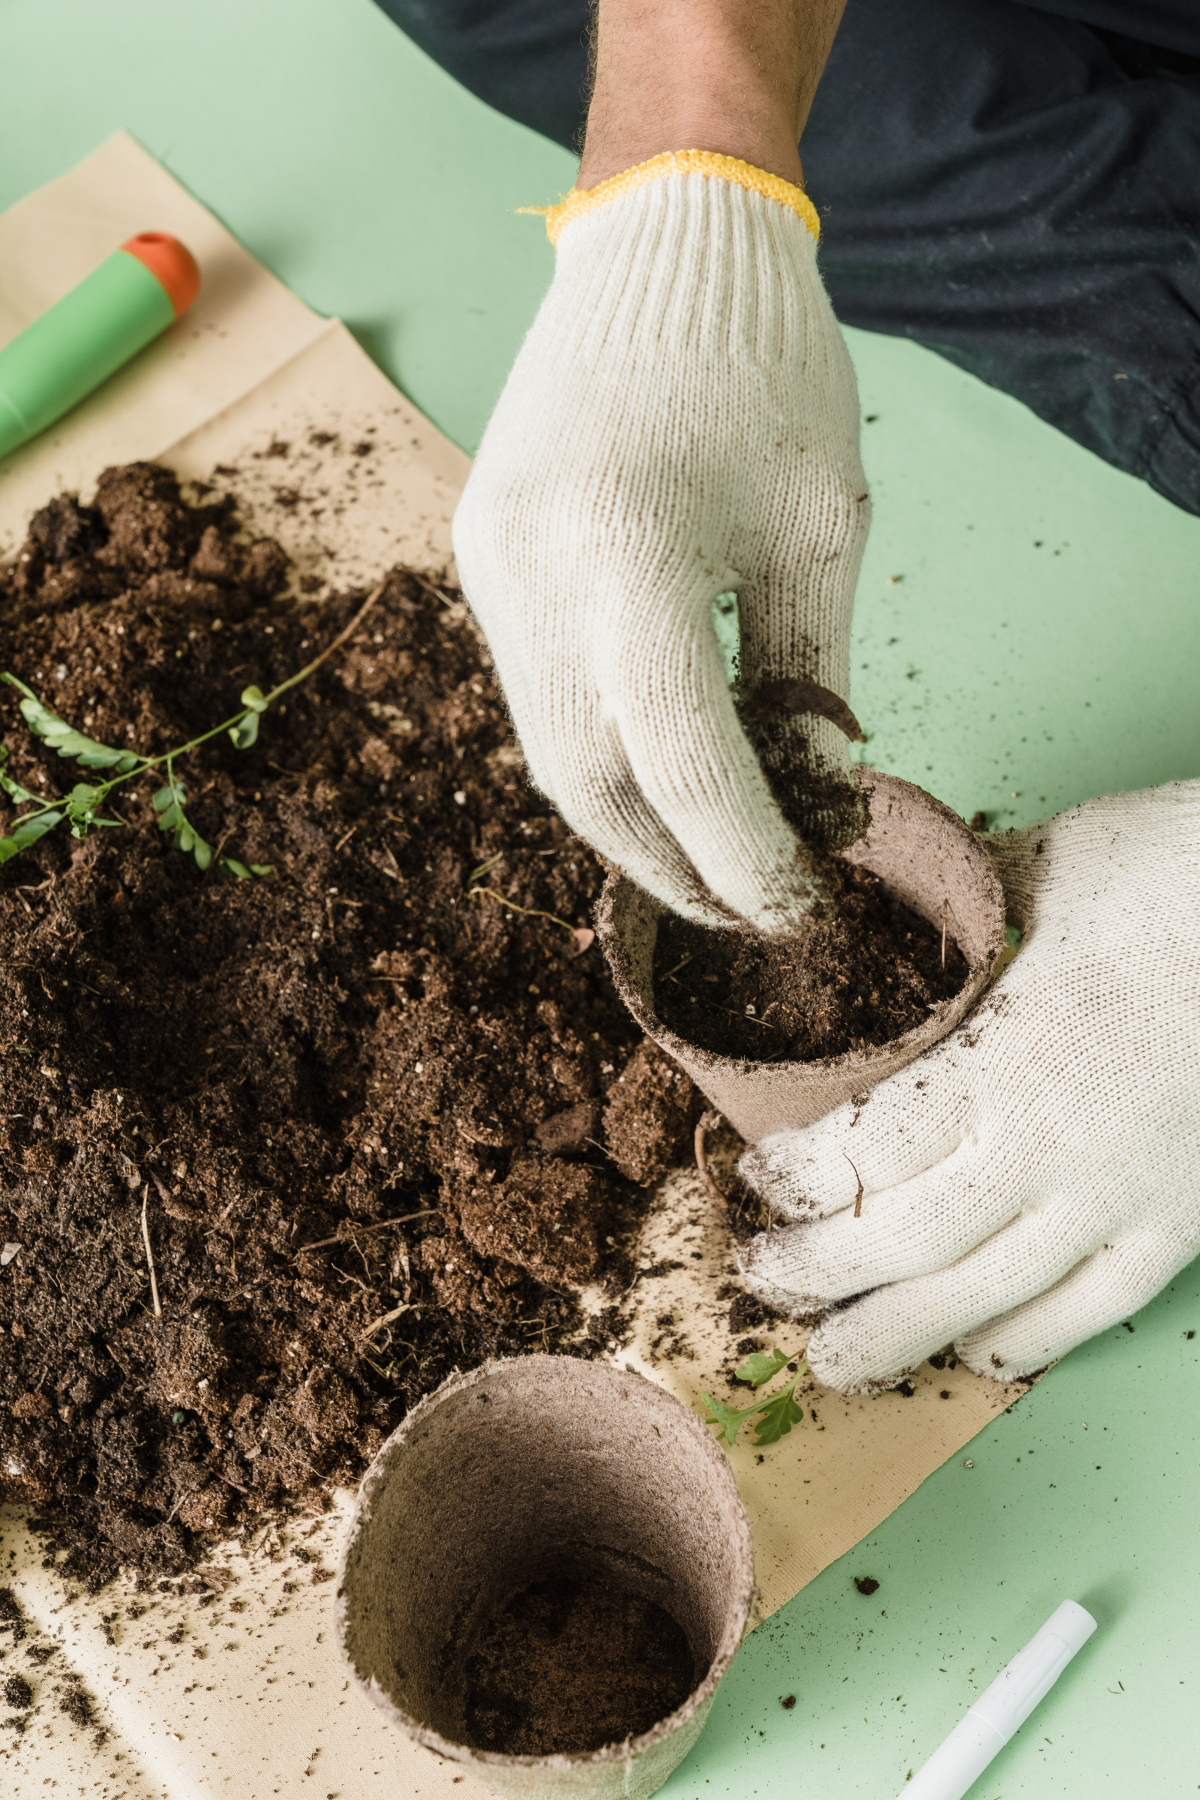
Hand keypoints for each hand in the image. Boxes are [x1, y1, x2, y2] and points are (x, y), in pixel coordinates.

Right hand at [452, 1, 864, 931]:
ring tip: (711, 858)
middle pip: (591, 787)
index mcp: (629, 553)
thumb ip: (810, 681)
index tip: (801, 908)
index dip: (747, 856)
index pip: (686, 763)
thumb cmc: (768, 373)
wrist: (662, 241)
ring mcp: (488, 568)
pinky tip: (657, 774)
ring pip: (549, 752)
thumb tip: (814, 809)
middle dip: (675, 871)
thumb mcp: (819, 529)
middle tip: (751, 911)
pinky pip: (535, 693)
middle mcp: (532, 573)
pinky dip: (599, 752)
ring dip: (631, 824)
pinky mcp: (477, 557)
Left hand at [738, 783, 1199, 1387]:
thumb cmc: (1194, 875)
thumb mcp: (1060, 860)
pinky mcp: (1182, 1222)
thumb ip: (964, 901)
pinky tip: (979, 1357)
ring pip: (986, 1297)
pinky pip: (1091, 1309)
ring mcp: (1123, 1199)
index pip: (869, 1150)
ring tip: (835, 1361)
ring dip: (898, 1334)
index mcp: (1008, 1058)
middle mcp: (1055, 1149)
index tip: (758, 1182)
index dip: (801, 1181)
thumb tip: (888, 892)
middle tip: (761, 1281)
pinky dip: (1028, 1342)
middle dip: (820, 1273)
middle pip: (906, 1241)